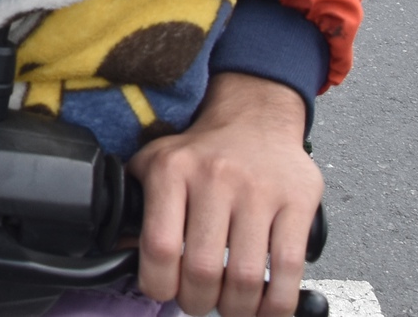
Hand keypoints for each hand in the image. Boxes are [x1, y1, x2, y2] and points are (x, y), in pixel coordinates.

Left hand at [128, 73, 322, 316]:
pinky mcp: (297, 202)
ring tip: (231, 306)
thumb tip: (121, 255)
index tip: (164, 292)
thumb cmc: (201, 153)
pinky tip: (267, 306)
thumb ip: (136, 206)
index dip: (159, 284)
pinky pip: (288, 268)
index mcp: (172, 170)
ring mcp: (259, 191)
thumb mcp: (156, 164)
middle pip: (202, 270)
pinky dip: (277, 302)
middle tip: (199, 303)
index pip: (158, 246)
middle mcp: (214, 177)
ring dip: (237, 308)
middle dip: (198, 302)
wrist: (255, 119)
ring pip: (246, 276)